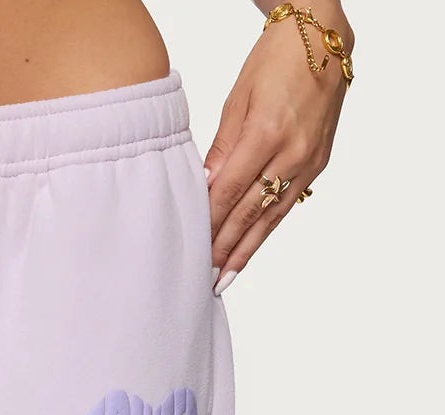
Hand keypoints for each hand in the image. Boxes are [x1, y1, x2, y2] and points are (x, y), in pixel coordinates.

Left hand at [205, 6, 351, 292]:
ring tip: (224, 279)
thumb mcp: (237, 100)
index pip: (228, 192)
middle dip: (224, 249)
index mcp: (266, 133)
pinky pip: (287, 206)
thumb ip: (221, 149)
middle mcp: (291, 153)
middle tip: (202, 280)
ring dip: (246, 251)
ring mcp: (308, 161)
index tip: (190, 251)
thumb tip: (204, 191)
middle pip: (250, 212)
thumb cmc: (273, 61)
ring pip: (271, 217)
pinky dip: (266, 231)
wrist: (321, 39)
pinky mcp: (318, 163)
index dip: (209, 225)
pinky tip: (250, 250)